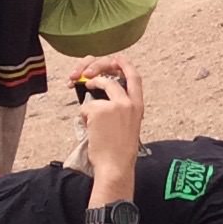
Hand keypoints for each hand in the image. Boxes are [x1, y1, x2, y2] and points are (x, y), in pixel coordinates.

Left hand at [73, 56, 142, 184]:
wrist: (115, 165)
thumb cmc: (118, 150)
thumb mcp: (127, 125)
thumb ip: (119, 108)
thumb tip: (100, 97)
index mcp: (138, 106)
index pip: (135, 77)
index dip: (125, 64)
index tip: (117, 58)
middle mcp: (129, 102)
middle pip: (112, 76)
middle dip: (98, 69)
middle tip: (87, 75)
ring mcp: (115, 105)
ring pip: (98, 87)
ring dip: (89, 91)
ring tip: (86, 105)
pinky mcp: (100, 110)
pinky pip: (86, 106)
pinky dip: (84, 117)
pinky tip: (90, 128)